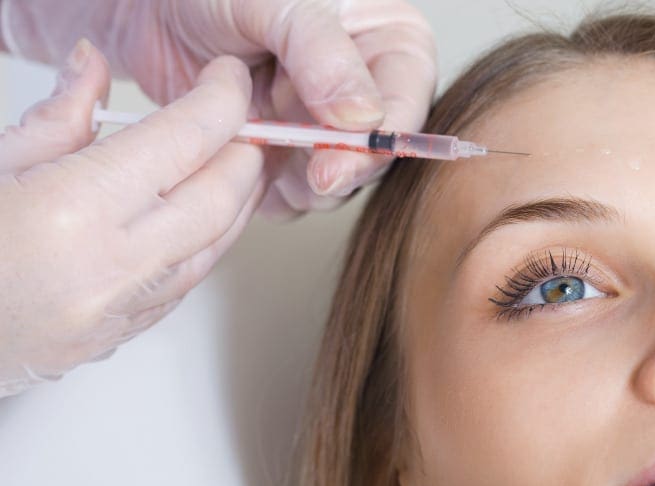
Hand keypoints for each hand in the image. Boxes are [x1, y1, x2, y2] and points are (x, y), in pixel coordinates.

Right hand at [0, 41, 264, 396]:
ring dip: (237, 203)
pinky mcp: (114, 338)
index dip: (222, 103)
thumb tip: (93, 69)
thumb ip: (57, 119)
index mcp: (72, 211)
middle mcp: (107, 268)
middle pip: (217, 201)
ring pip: (212, 251)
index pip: (182, 143)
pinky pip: (182, 286)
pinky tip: (199, 221)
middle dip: (246, 155)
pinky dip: (204, 246)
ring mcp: (114, 312)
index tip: (229, 83)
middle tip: (247, 124)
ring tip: (236, 168)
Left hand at [2, 0, 437, 219]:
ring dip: (297, 182)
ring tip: (253, 144)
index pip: (408, 96)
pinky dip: (265, 191)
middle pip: (378, 152)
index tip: (337, 162)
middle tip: (301, 172)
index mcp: (383, 37)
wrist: (146, 13)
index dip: (382, 138)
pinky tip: (238, 158)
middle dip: (336, 168)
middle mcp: (365, 87)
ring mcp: (327, 128)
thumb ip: (320, 50)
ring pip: (338, 182)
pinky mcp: (290, 159)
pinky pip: (294, 198)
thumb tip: (363, 115)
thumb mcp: (268, 2)